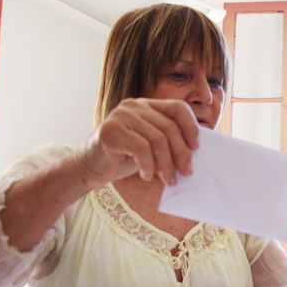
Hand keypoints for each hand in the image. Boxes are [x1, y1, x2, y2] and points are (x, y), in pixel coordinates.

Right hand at [73, 98, 199, 187]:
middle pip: (169, 128)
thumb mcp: (150, 147)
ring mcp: (121, 116)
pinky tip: (147, 176)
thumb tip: (194, 154)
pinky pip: (141, 148)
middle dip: (181, 154)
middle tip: (186, 173)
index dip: (191, 127)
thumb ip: (168, 143)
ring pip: (157, 140)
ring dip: (166, 165)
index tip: (196, 148)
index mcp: (147, 106)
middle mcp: (135, 106)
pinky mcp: (111, 131)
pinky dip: (148, 166)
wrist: (90, 168)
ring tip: (168, 180)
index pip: (178, 108)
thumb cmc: (124, 158)